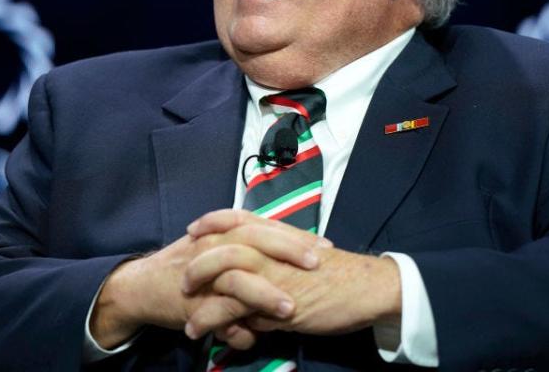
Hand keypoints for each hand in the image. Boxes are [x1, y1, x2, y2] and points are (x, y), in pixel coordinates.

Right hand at [89, 216, 325, 349]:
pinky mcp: (193, 303)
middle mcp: (214, 245)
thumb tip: (289, 250)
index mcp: (224, 231)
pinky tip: (253, 339)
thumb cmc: (187, 266)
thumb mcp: (217, 247)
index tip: (325, 245)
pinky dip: (238, 331)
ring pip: (238, 279)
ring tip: (291, 309)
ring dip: (265, 295)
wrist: (141, 286)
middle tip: (318, 262)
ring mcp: (203, 274)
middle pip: (257, 240)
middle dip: (289, 251)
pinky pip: (219, 317)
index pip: (266, 226)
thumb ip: (250, 247)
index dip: (296, 235)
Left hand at [184, 210, 400, 341]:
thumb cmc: (341, 275)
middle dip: (196, 259)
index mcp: (279, 235)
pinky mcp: (273, 302)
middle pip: (221, 243)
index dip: (213, 221)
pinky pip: (233, 309)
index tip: (193, 229)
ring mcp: (271, 274)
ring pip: (221, 275)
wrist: (367, 288)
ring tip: (184, 313)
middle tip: (181, 274)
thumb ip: (279, 263)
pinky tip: (199, 331)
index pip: (238, 217)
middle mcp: (271, 250)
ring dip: (198, 295)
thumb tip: (261, 279)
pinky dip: (211, 320)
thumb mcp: (304, 259)